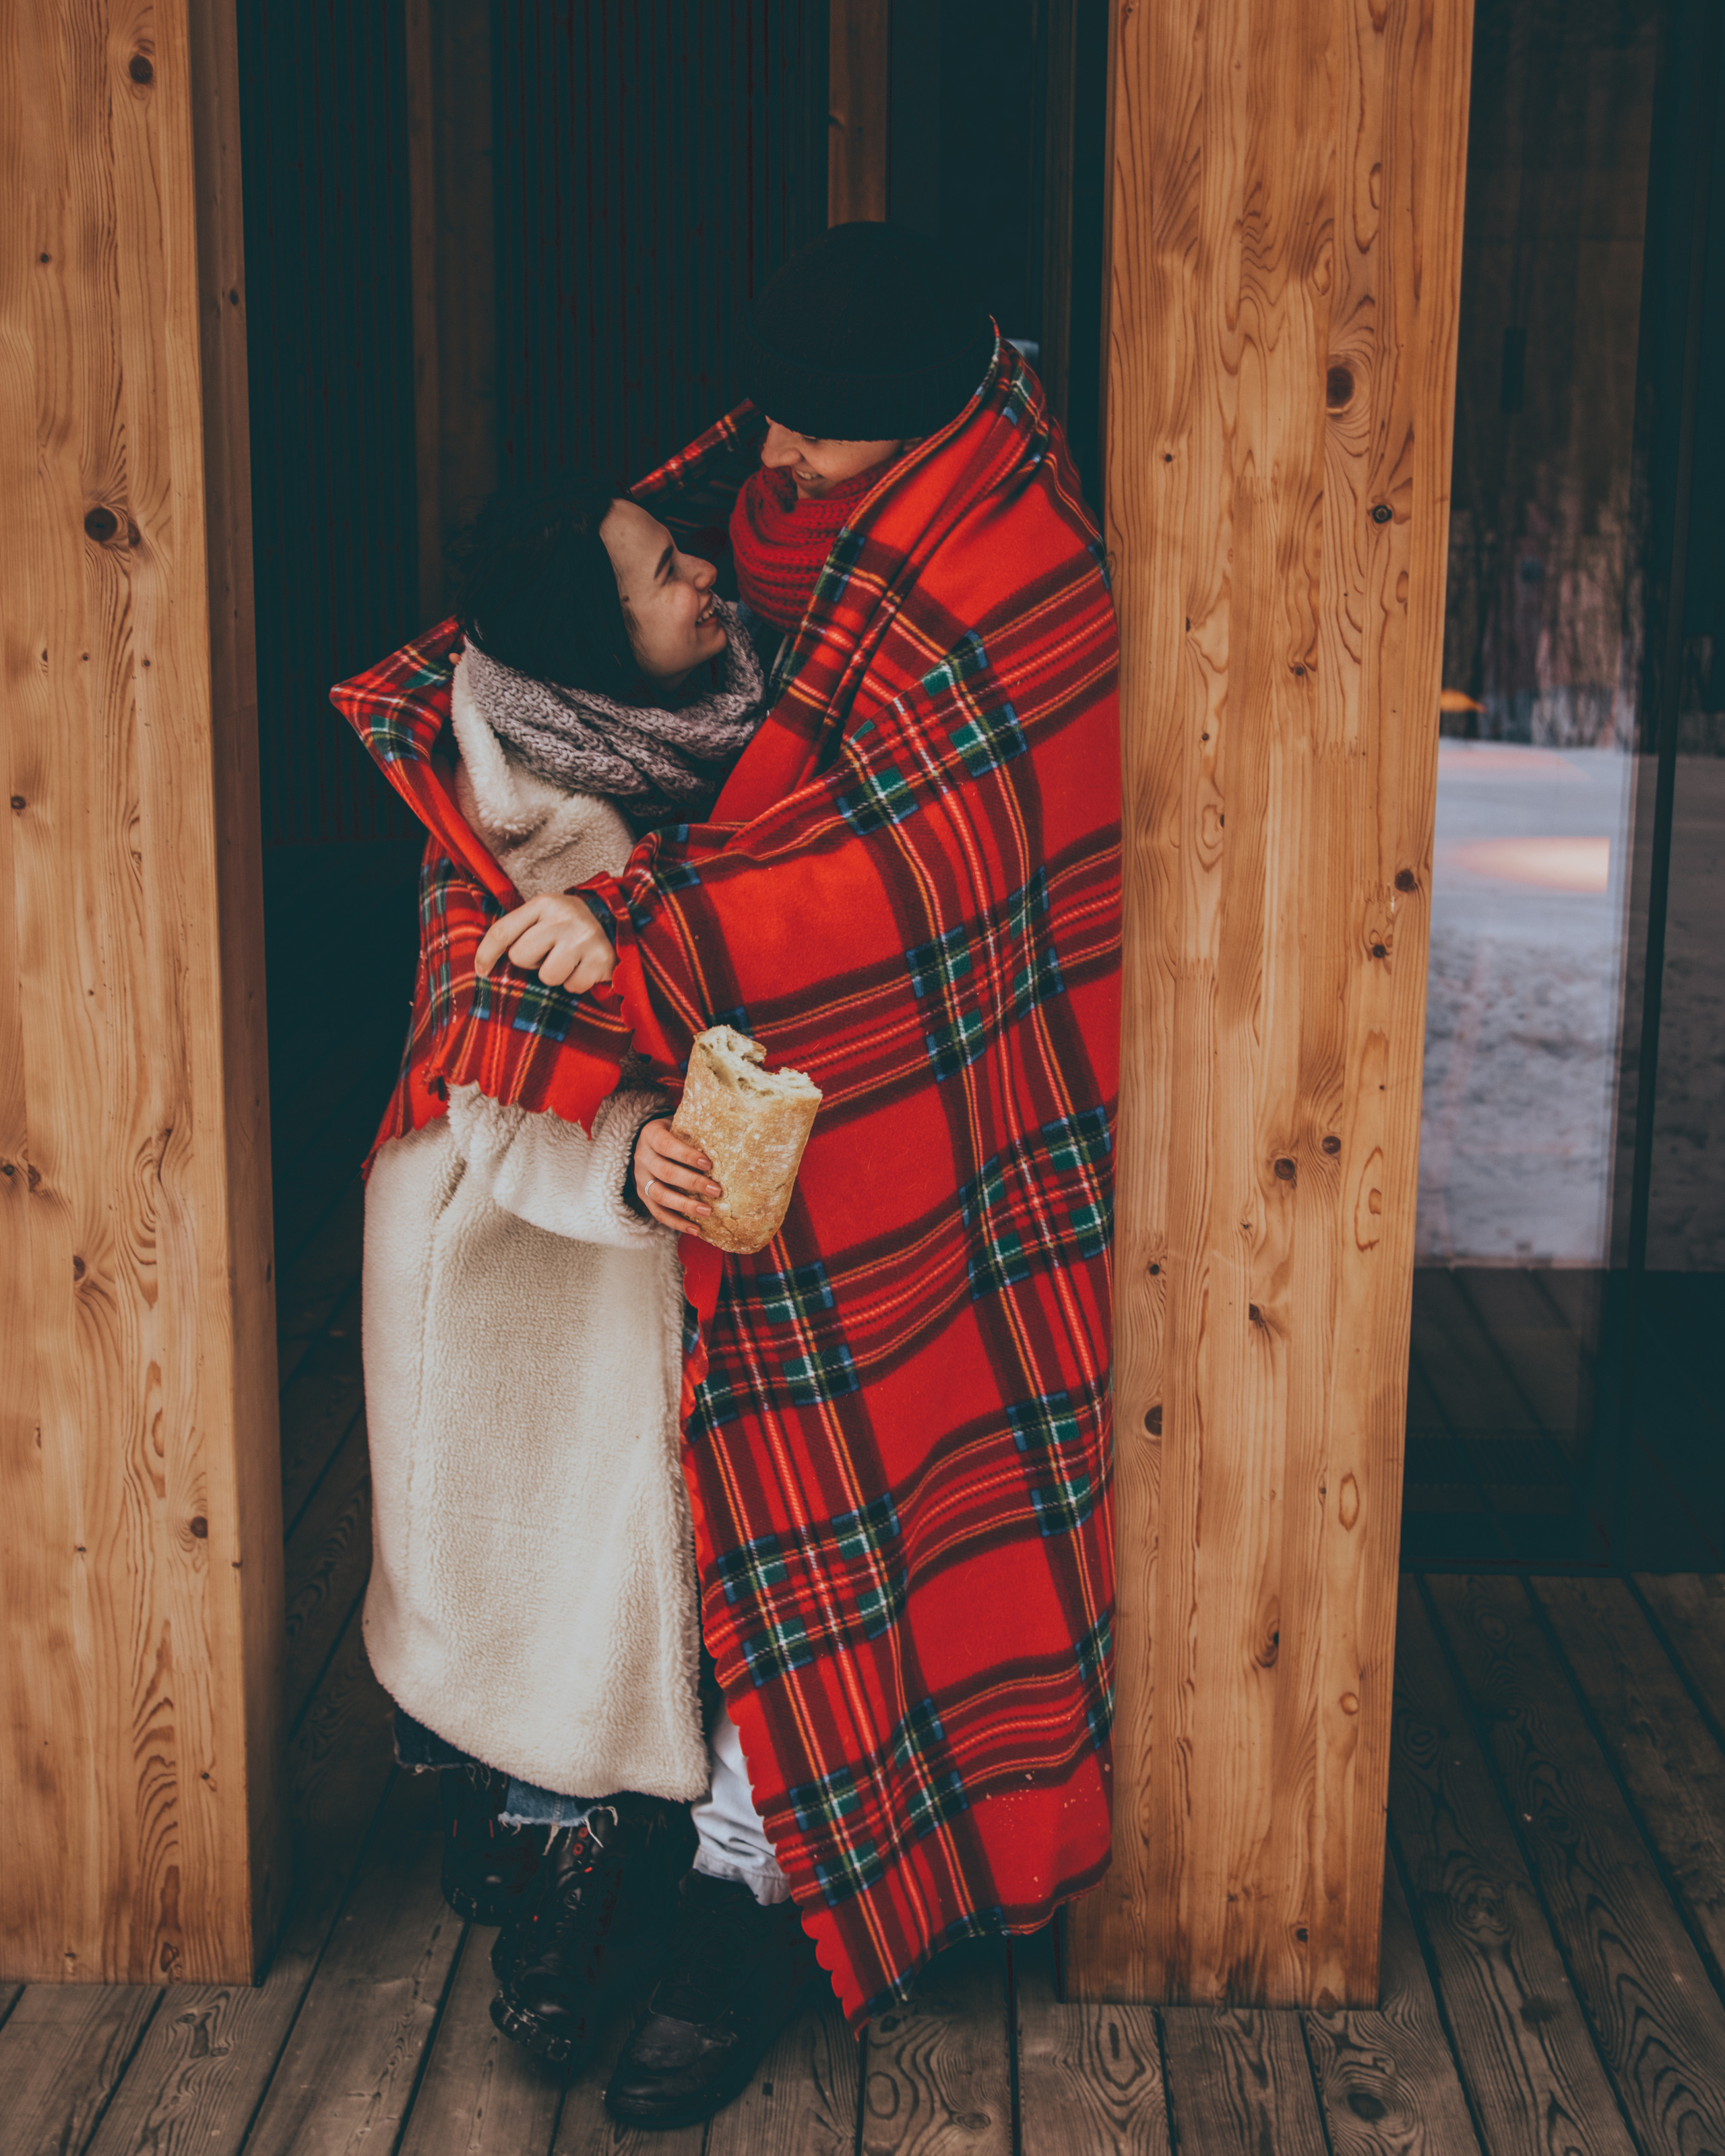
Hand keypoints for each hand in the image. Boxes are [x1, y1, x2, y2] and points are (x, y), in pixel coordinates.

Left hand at [474, 892, 614, 992]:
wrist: (618, 922)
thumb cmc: (569, 926)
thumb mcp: (544, 917)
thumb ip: (517, 931)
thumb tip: (483, 964)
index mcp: (544, 904)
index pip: (502, 931)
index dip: (486, 953)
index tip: (482, 970)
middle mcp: (563, 917)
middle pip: (521, 956)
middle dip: (532, 962)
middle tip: (549, 953)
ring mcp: (584, 938)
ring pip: (547, 976)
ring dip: (556, 975)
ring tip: (569, 960)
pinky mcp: (601, 959)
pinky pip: (572, 986)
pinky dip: (577, 982)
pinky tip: (585, 967)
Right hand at [635, 1115, 721, 1230]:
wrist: (648, 1143)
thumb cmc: (674, 1132)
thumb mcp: (679, 1124)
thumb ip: (696, 1131)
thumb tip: (731, 1135)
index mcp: (651, 1135)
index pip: (667, 1145)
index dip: (686, 1155)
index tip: (709, 1164)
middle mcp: (643, 1158)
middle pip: (665, 1173)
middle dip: (692, 1183)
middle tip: (717, 1191)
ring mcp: (641, 1179)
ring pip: (659, 1195)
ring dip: (685, 1205)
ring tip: (707, 1212)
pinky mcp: (643, 1196)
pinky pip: (658, 1213)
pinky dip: (677, 1223)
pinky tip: (695, 1229)